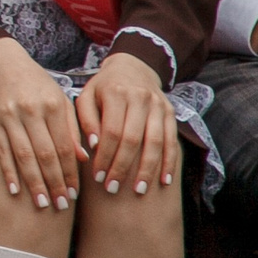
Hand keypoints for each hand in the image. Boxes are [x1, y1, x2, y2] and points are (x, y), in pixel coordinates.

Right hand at [0, 35, 81, 208]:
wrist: (0, 62)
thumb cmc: (36, 83)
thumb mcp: (59, 99)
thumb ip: (71, 127)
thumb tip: (83, 159)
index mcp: (52, 106)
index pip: (64, 146)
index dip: (71, 172)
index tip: (75, 194)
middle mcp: (31, 111)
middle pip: (45, 154)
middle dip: (54, 182)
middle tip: (61, 206)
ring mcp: (9, 116)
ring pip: (23, 156)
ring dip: (34, 182)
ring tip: (42, 204)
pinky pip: (2, 150)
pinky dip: (8, 171)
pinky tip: (14, 190)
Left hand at [78, 50, 177, 196]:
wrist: (133, 66)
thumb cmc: (103, 87)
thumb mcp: (86, 95)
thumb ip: (85, 119)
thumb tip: (93, 146)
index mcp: (115, 93)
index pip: (111, 131)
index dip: (105, 156)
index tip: (98, 176)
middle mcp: (139, 98)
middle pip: (133, 139)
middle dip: (123, 167)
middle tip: (113, 188)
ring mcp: (158, 106)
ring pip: (155, 142)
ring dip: (148, 169)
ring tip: (139, 190)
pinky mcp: (171, 113)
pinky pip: (172, 141)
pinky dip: (169, 162)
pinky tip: (164, 181)